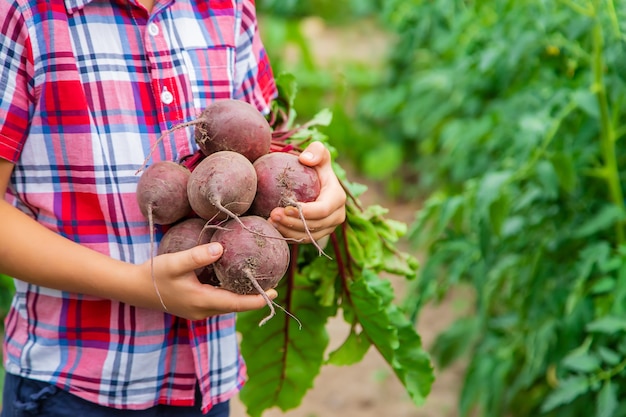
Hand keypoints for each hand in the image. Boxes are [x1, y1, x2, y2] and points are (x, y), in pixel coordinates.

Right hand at [135, 242, 276, 319]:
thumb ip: (198, 256)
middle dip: (254, 298)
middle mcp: (202, 311)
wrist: (133, 288)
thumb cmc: (154, 274)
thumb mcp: (176, 262)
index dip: (257, 299)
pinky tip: (234, 281)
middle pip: (235, 306)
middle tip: (273, 285)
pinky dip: (229, 294)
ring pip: (226, 305)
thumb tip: (221, 248)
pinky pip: (218, 302)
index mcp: (202, 301)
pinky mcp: (193, 307)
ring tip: (258, 282)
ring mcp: (197, 311)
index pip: (237, 303)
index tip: (275, 293)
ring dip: (242, 296)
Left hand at [269, 141, 346, 242]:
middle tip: (273, 214)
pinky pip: (303, 239)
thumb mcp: (318, 152)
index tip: (285, 207)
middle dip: (292, 222)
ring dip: (288, 231)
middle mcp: (337, 216)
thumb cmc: (315, 165)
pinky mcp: (318, 234)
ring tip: (270, 221)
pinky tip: (273, 227)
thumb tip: (305, 159)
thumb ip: (316, 151)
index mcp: (338, 198)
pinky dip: (288, 235)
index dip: (305, 212)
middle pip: (314, 226)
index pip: (322, 210)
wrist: (316, 182)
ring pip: (308, 236)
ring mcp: (328, 227)